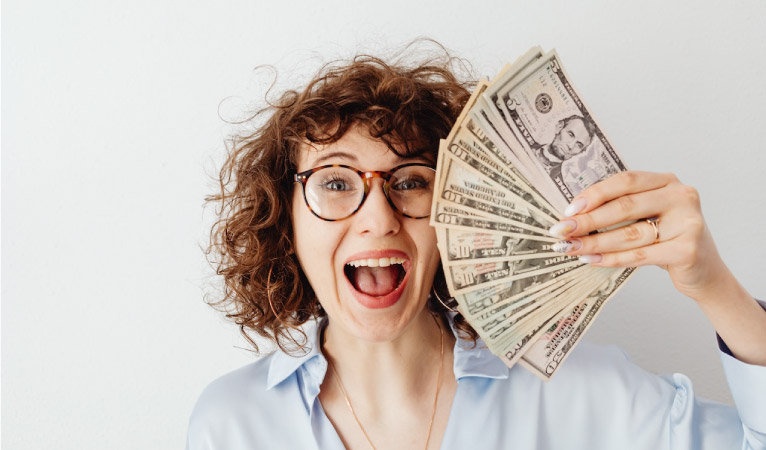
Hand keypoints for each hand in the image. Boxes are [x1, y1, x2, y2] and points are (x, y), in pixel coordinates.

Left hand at [549, 171, 725, 301]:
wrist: (704, 271)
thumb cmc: (667, 239)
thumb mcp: (648, 216)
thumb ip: (620, 208)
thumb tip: (573, 215)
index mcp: (667, 181)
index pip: (625, 181)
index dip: (594, 194)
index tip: (568, 210)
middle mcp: (681, 196)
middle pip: (624, 207)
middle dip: (587, 221)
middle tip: (560, 231)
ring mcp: (688, 222)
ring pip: (629, 233)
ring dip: (594, 242)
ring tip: (570, 248)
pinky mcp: (687, 250)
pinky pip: (639, 255)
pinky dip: (611, 258)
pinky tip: (591, 259)